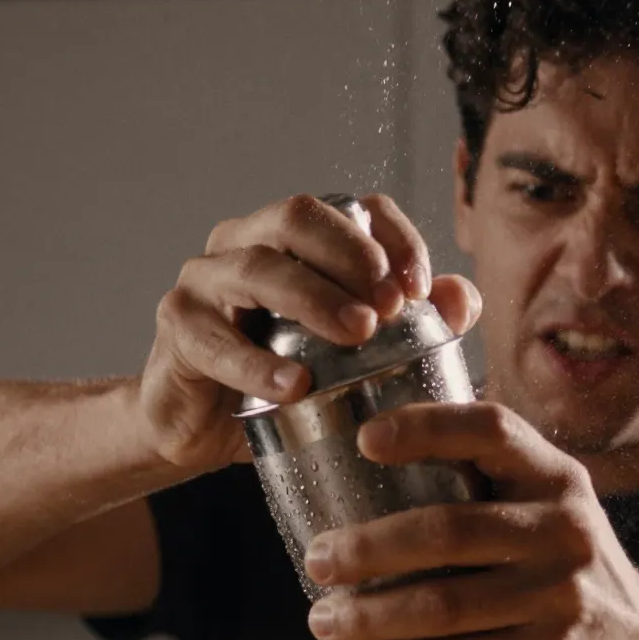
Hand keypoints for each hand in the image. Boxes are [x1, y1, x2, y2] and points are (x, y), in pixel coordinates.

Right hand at [137, 193, 480, 472]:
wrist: (197, 431)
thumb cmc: (277, 384)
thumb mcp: (350, 359)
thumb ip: (411, 326)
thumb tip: (460, 300)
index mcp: (293, 240)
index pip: (354, 208)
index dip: (395, 238)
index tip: (423, 288)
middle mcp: (245, 243)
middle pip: (299, 217)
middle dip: (353, 255)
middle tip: (393, 306)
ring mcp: (205, 281)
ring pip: (259, 268)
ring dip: (314, 298)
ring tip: (358, 334)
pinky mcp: (178, 328)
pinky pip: (216, 341)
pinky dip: (259, 364)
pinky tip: (295, 386)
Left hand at [301, 402, 638, 639]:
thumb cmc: (562, 575)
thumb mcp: (547, 513)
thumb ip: (486, 487)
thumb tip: (361, 469)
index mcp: (555, 477)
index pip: (490, 429)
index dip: (425, 427)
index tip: (364, 440)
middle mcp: (564, 527)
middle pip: (445, 529)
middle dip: (366, 547)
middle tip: (316, 560)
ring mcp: (562, 593)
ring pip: (442, 604)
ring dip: (368, 616)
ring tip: (323, 621)